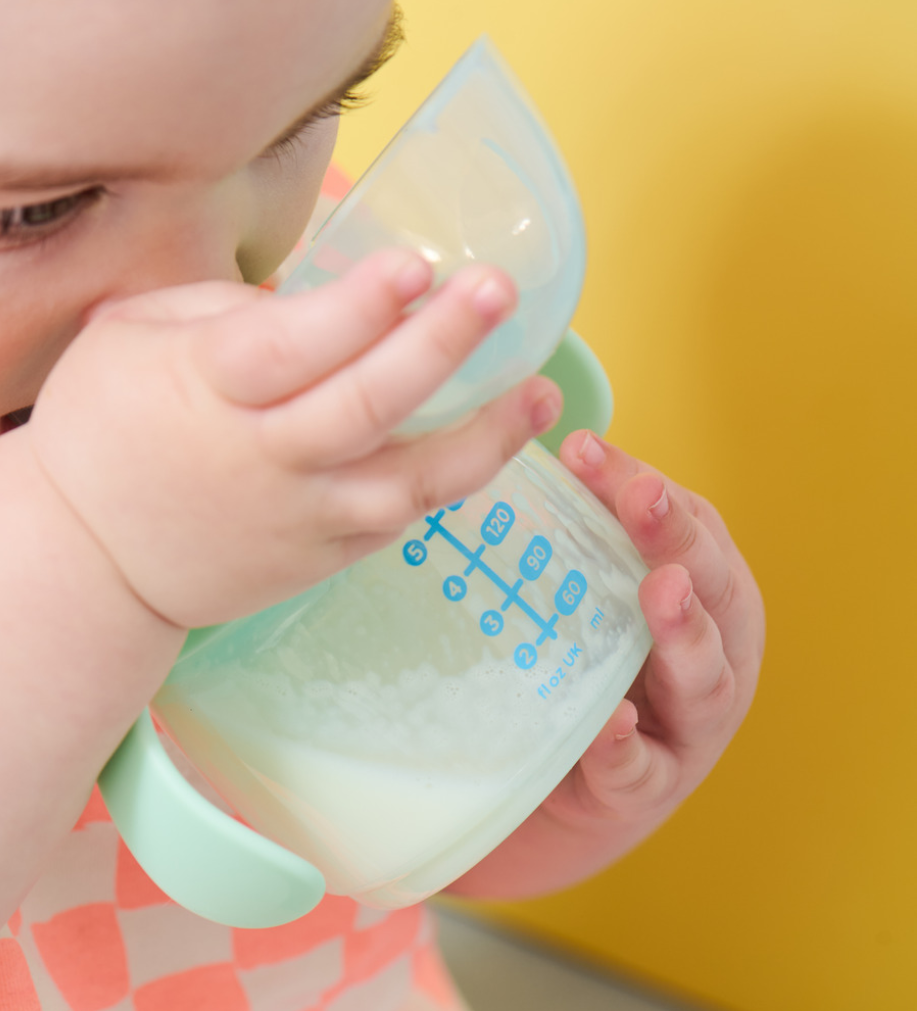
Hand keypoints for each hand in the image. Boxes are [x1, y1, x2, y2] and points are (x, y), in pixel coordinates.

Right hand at [27, 249, 561, 625]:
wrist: (91, 561)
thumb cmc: (104, 431)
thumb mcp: (126, 338)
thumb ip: (216, 309)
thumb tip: (311, 298)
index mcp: (207, 390)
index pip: (292, 347)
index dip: (357, 308)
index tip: (416, 267)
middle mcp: (265, 457)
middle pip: (365, 405)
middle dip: (437, 347)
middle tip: (498, 293)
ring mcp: (304, 516)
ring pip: (407, 482)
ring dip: (483, 439)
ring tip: (542, 394)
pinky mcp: (324, 556)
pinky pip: (399, 518)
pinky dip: (450, 482)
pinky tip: (494, 443)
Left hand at [449, 430, 763, 895]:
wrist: (562, 792)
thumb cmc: (584, 673)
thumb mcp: (588, 600)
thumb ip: (581, 543)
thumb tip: (522, 456)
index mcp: (704, 598)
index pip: (691, 525)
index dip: (642, 484)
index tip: (581, 445)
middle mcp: (715, 656)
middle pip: (714, 590)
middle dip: (678, 539)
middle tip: (643, 498)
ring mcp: (689, 729)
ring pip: (706, 679)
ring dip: (685, 633)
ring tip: (660, 590)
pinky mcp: (649, 790)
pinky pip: (642, 770)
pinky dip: (627, 746)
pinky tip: (610, 721)